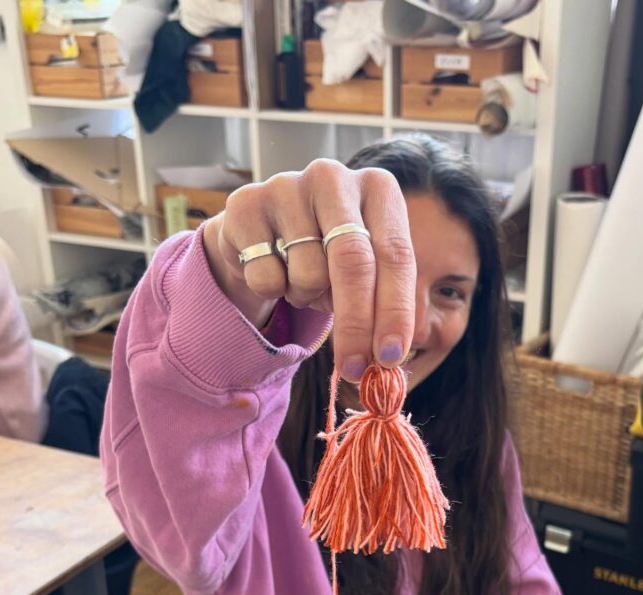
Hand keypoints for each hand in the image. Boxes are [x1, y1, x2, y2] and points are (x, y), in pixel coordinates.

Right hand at [202, 159, 416, 381]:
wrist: (264, 231)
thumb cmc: (327, 255)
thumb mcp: (365, 272)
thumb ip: (383, 305)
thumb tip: (391, 357)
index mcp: (378, 189)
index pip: (395, 254)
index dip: (395, 310)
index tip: (390, 357)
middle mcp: (334, 177)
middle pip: (352, 262)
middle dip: (355, 324)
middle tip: (353, 368)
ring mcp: (287, 185)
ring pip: (307, 273)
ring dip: (308, 298)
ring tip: (303, 281)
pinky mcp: (246, 204)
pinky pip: (266, 275)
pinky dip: (274, 290)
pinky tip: (273, 269)